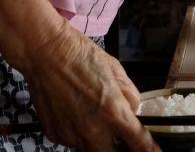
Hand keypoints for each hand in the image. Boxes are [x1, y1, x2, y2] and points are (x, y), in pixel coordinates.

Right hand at [22, 24, 156, 150]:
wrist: (44, 52)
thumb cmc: (81, 55)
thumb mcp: (116, 70)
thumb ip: (129, 96)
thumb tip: (132, 113)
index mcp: (113, 112)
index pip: (138, 143)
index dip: (149, 150)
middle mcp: (93, 129)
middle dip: (119, 149)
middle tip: (120, 136)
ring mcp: (71, 134)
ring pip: (89, 149)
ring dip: (97, 140)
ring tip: (92, 115)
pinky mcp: (54, 134)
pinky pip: (72, 141)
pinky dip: (77, 132)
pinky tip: (75, 111)